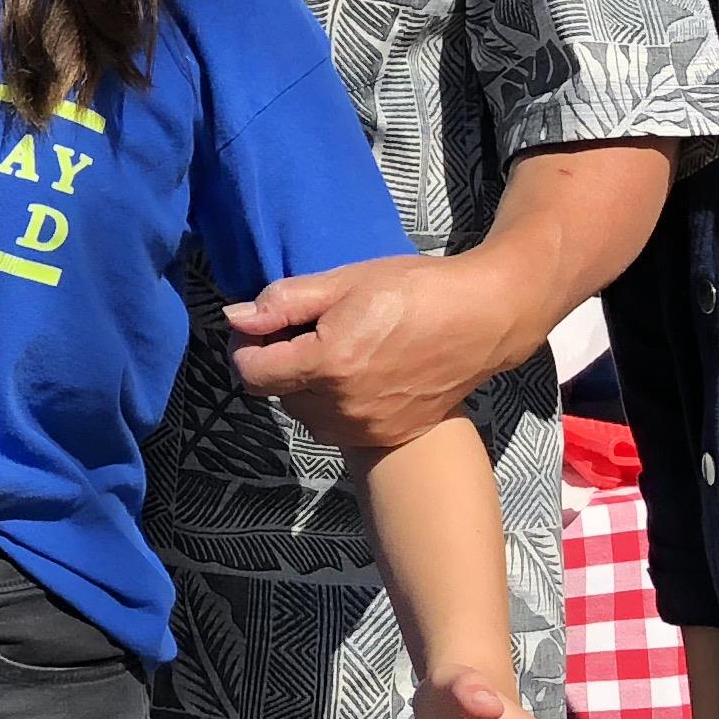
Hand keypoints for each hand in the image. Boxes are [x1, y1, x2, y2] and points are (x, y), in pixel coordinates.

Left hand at [223, 254, 518, 453]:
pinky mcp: (387, 436)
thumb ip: (284, 303)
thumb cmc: (416, 290)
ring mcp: (366, 428)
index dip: (248, 345)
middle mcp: (343, 406)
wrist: (484, 320)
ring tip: (340, 349)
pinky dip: (335, 404)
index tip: (265, 325)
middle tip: (312, 328)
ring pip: (305, 413)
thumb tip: (234, 319)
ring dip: (307, 385)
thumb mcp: (345, 281)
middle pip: (277, 392)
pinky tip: (362, 372)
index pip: (250, 372)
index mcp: (328, 363)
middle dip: (281, 361)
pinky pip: (336, 427)